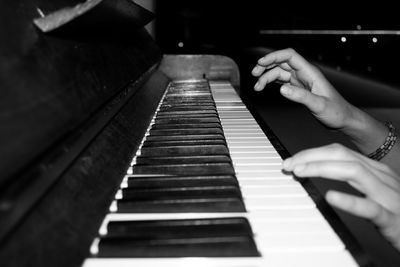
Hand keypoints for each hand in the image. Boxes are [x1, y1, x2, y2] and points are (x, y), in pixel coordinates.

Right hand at [251, 48, 355, 129]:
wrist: (343, 119)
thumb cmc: (336, 111)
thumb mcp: (319, 105)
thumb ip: (301, 97)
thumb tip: (282, 89)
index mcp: (310, 73)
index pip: (290, 56)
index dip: (274, 56)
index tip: (261, 62)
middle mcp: (304, 74)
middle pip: (281, 62)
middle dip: (266, 66)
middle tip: (254, 74)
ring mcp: (301, 81)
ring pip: (279, 72)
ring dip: (267, 77)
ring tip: (257, 87)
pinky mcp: (298, 88)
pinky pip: (282, 81)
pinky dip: (272, 83)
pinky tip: (265, 87)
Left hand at [282, 143, 399, 250]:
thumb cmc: (395, 209)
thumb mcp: (372, 188)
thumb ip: (350, 177)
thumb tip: (316, 168)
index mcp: (374, 169)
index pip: (339, 152)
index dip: (312, 153)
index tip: (291, 160)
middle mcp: (381, 177)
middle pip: (343, 156)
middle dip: (311, 157)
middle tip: (288, 165)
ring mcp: (387, 195)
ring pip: (354, 172)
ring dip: (322, 169)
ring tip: (300, 172)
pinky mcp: (391, 217)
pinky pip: (370, 207)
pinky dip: (350, 200)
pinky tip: (331, 197)